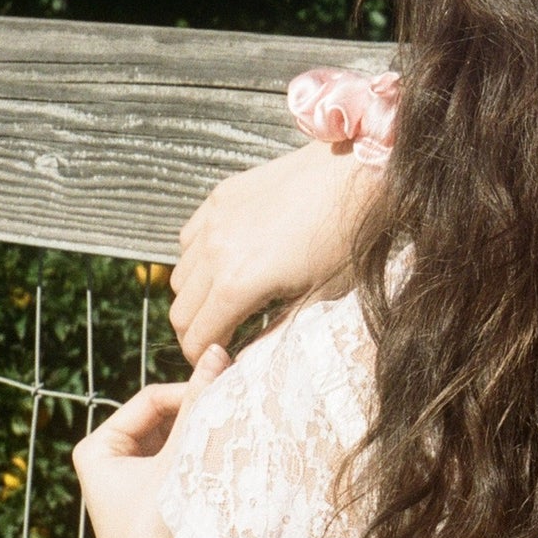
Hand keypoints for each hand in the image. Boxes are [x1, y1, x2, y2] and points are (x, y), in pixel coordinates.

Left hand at [72, 345, 231, 537]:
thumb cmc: (155, 535)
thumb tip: (220, 352)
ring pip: (174, 437)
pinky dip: (199, 457)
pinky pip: (177, 459)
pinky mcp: (148, 494)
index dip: (190, 395)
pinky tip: (222, 465)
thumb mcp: (179, 464)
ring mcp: (127, 477)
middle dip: (197, 417)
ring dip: (201, 436)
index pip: (153, 398)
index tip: (226, 400)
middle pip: (163, 416)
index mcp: (97, 447)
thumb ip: (199, 407)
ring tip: (229, 442)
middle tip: (234, 416)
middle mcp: (107, 458)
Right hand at [168, 141, 382, 363]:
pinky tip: (225, 261)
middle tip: (221, 337)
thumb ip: (277, 331)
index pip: (196, 338)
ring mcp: (213, 221)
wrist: (357, 175)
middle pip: (180, 311)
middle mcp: (214, 253)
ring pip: (180, 275)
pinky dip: (197, 258)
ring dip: (195, 296)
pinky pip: (188, 238)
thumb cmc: (347, 240)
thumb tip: (249, 358)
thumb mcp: (320, 297)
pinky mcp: (220, 197)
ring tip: (225, 301)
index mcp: (238, 284)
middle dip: (196, 332)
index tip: (220, 362)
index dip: (204, 359)